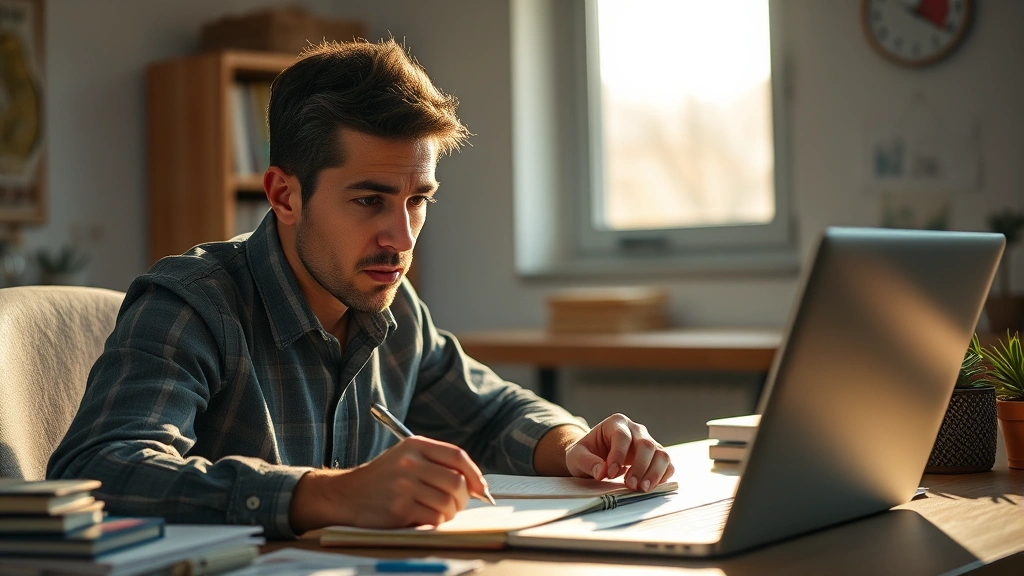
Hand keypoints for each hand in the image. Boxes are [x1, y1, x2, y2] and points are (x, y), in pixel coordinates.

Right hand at [289, 436, 488, 533]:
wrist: (347, 495)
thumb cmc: (383, 478)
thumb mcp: (406, 458)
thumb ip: (437, 463)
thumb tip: (475, 484)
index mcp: (415, 445)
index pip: (457, 455)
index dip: (474, 473)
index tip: (481, 488)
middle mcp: (410, 462)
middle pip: (456, 481)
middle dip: (463, 498)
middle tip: (458, 504)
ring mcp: (404, 485)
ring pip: (447, 502)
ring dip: (450, 513)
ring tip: (441, 512)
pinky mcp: (399, 508)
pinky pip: (433, 518)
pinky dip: (436, 522)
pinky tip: (427, 518)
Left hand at [565, 413, 673, 491]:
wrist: (593, 458)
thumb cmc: (585, 454)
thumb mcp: (577, 456)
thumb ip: (587, 462)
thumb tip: (601, 471)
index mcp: (615, 423)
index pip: (622, 437)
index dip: (618, 456)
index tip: (610, 474)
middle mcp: (635, 429)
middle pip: (646, 444)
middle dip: (640, 467)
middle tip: (630, 485)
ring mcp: (648, 442)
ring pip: (661, 454)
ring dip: (654, 473)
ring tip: (642, 489)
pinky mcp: (655, 457)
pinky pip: (667, 464)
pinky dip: (663, 476)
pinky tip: (650, 486)